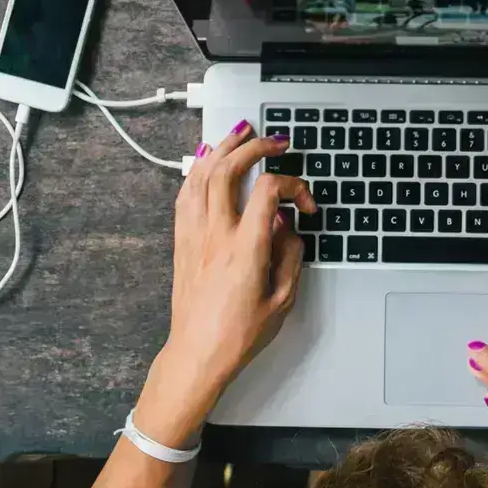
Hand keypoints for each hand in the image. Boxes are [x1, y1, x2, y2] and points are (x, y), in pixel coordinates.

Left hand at [145, 122, 314, 433]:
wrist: (197, 354)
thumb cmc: (237, 334)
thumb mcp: (282, 300)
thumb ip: (290, 255)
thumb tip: (286, 225)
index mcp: (245, 248)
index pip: (268, 191)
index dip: (293, 186)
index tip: (305, 204)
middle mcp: (216, 235)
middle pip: (229, 170)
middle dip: (254, 147)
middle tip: (274, 141)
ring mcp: (195, 235)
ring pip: (202, 175)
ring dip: (222, 148)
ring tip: (240, 133)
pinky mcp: (183, 242)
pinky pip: (186, 194)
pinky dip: (197, 170)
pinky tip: (205, 160)